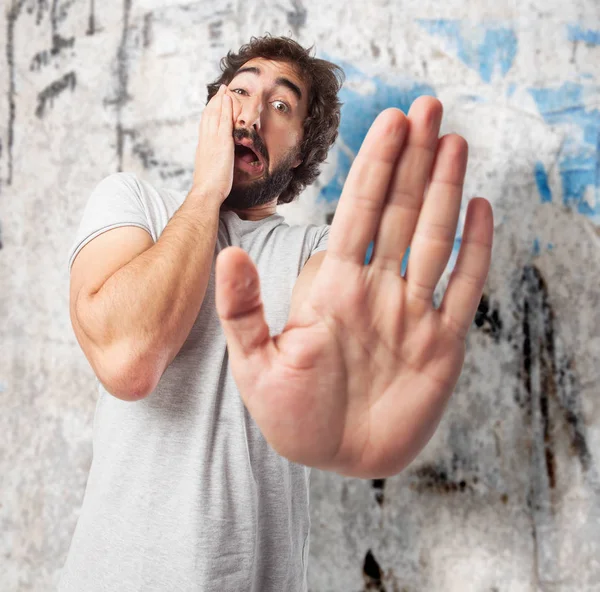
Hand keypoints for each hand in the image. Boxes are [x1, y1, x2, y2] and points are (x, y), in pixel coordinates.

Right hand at [190, 84, 233, 203]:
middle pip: (208, 116)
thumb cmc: (209, 188)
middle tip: (220, 91)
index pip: (205, 125)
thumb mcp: (210, 172)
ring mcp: (212, 140)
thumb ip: (213, 164)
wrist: (206, 192)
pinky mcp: (222, 143)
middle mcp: (205, 141)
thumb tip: (216, 165)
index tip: (214, 104)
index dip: (210, 112)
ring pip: (215, 114)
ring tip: (225, 89)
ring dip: (220, 100)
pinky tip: (229, 99)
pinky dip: (225, 108)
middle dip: (214, 102)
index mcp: (203, 147)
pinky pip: (224, 121)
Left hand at [215, 97, 493, 478]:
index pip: (357, 212)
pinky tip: (479, 208)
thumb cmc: (293, 416)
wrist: (334, 456)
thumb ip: (242, 309)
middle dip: (413, 159)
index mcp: (334, 288)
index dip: (374, 166)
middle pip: (399, 211)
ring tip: (453, 141)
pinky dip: (474, 249)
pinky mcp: (442, 344)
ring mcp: (412, 313)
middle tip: (427, 107)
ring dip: (445, 189)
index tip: (388, 121)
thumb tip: (225, 253)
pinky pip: (463, 287)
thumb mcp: (255, 363)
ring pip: (434, 237)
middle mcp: (377, 290)